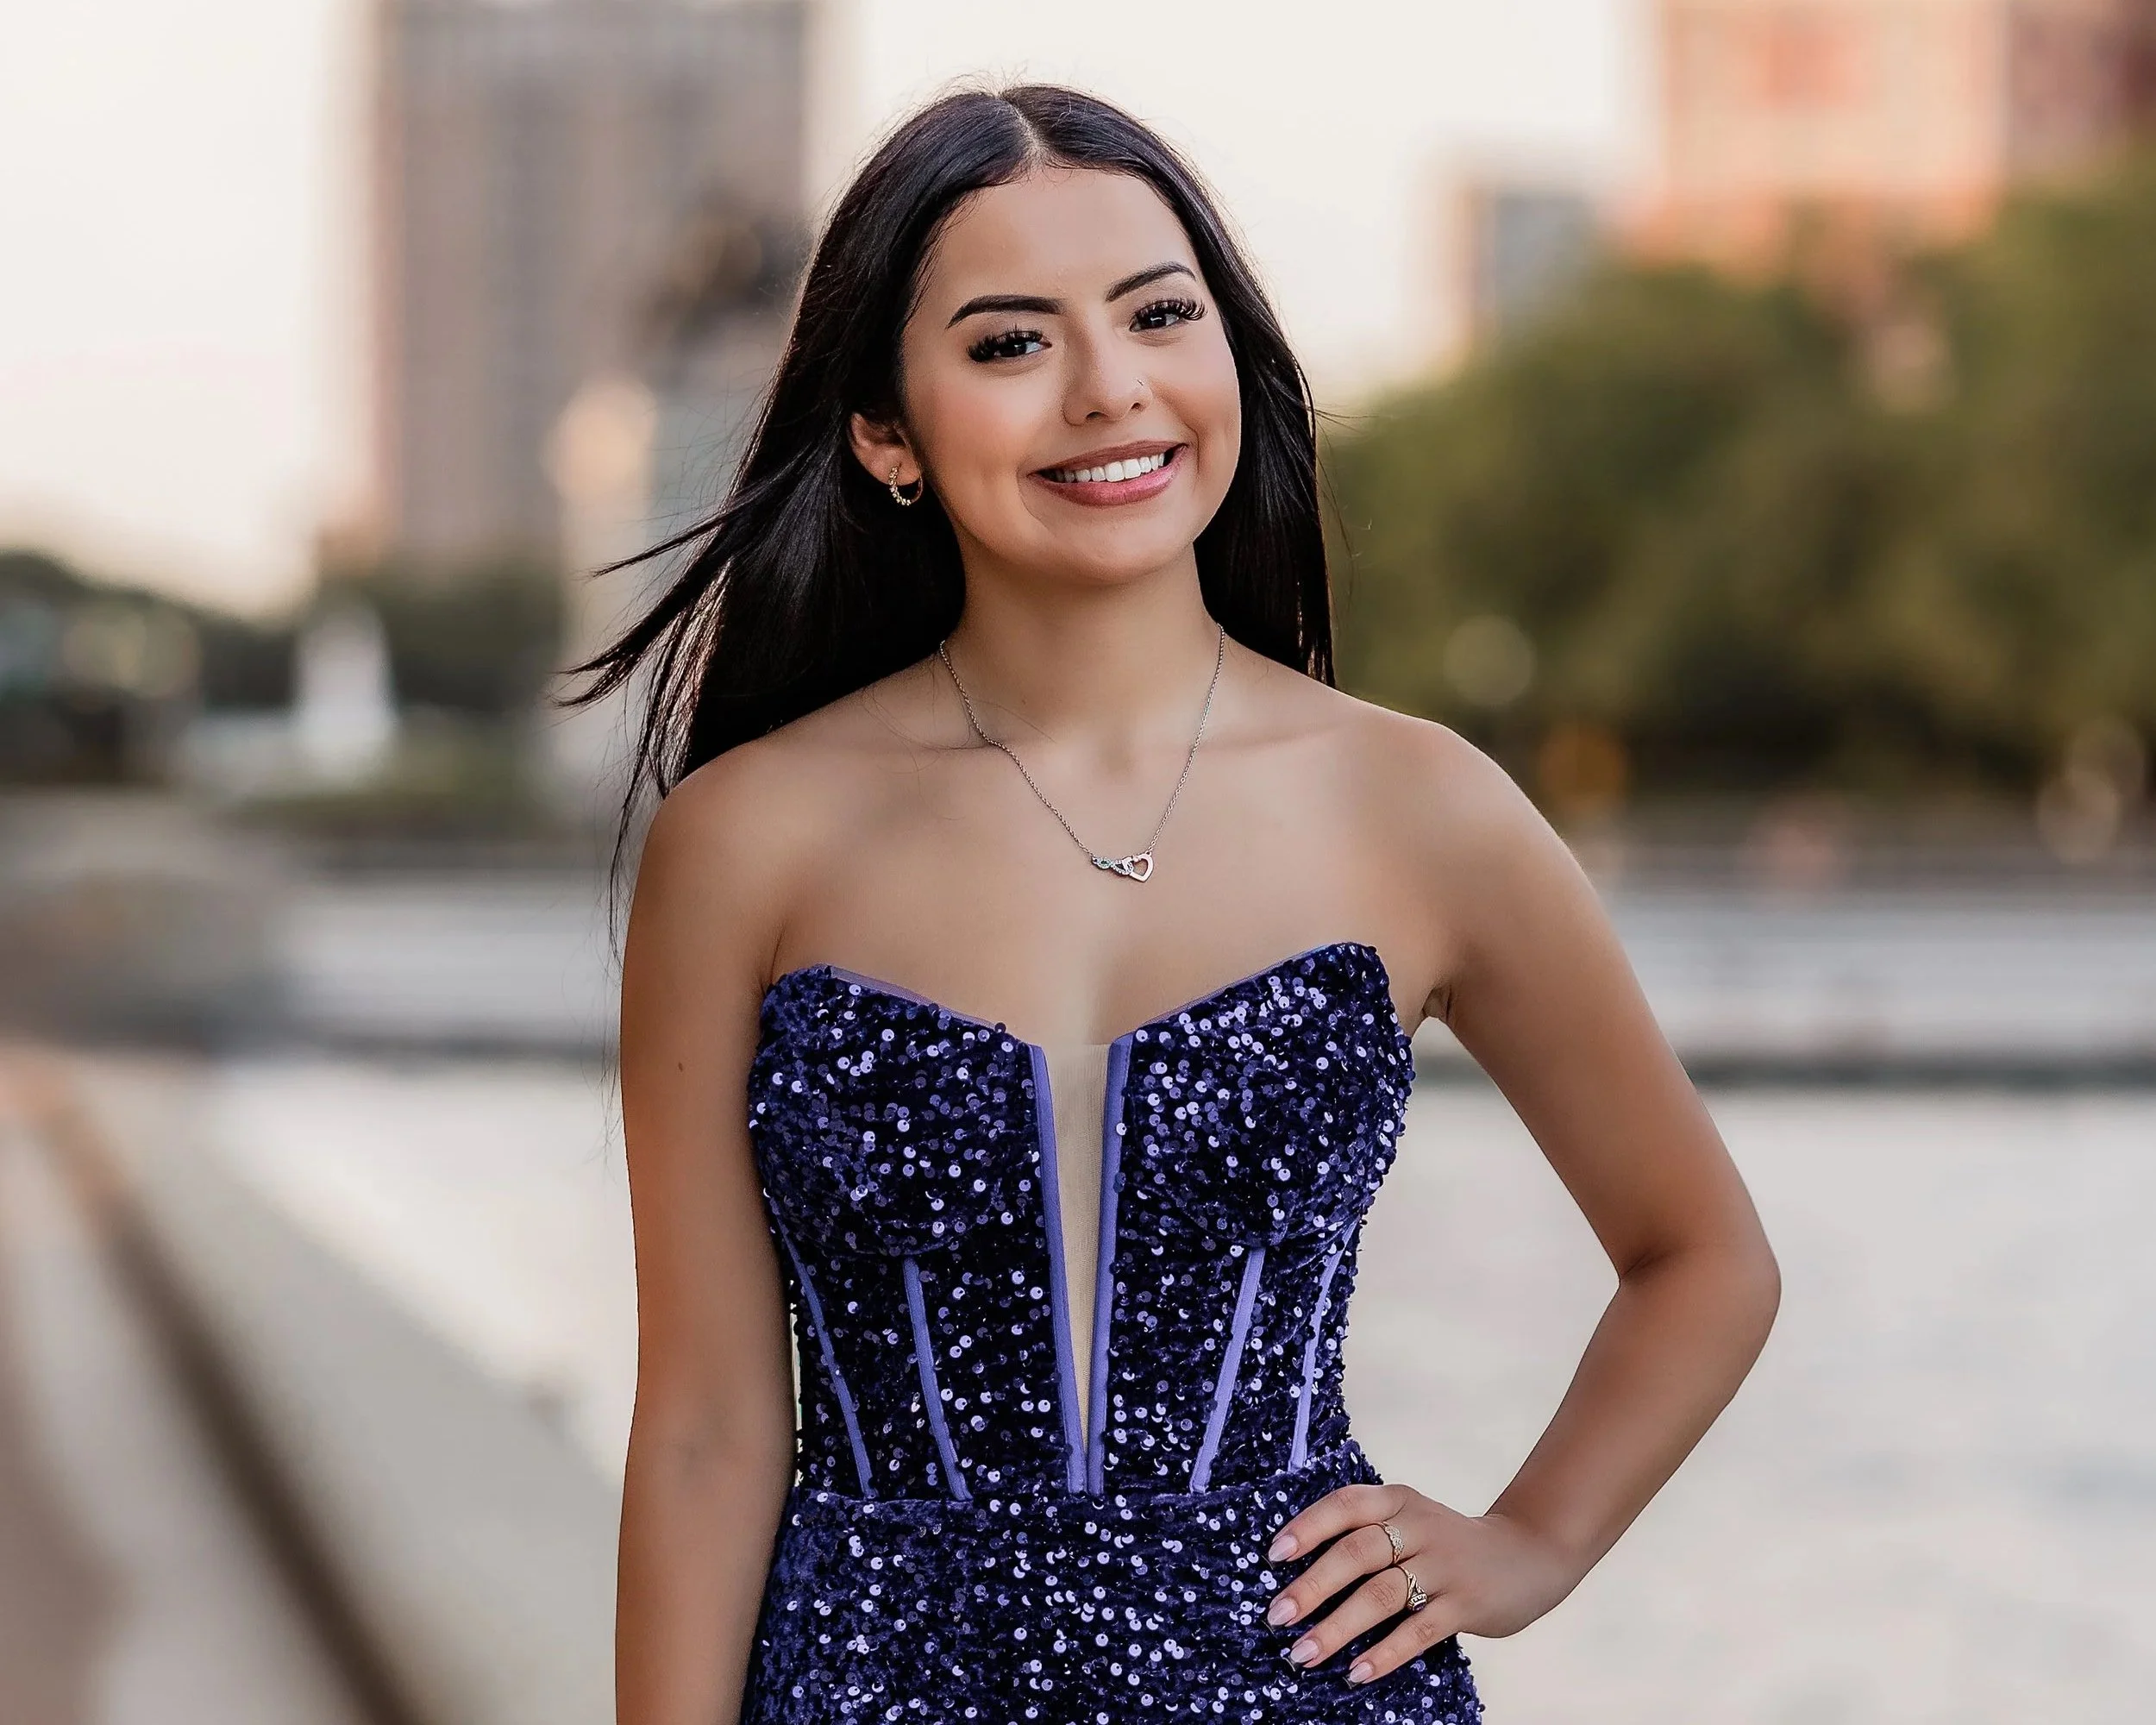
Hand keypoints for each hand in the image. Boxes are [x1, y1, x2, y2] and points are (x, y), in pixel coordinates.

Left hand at [1264, 1484, 1575, 1685]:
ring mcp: (1444, 1565)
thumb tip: (1296, 1571)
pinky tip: (1355, 1673)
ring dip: (1338, 1627)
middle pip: (1357, 1553)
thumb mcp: (1410, 1519)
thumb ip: (1365, 1534)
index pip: (1345, 1505)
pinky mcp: (1465, 1604)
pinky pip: (1418, 1630)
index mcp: (1397, 1500)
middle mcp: (1418, 1526)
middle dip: (1311, 1586)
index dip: (1307, 1527)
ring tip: (1303, 1654)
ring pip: (1382, 1595)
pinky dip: (1384, 1653)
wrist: (1529, 1553)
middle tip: (1277, 1616)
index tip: (1273, 1555)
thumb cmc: (1446, 1542)